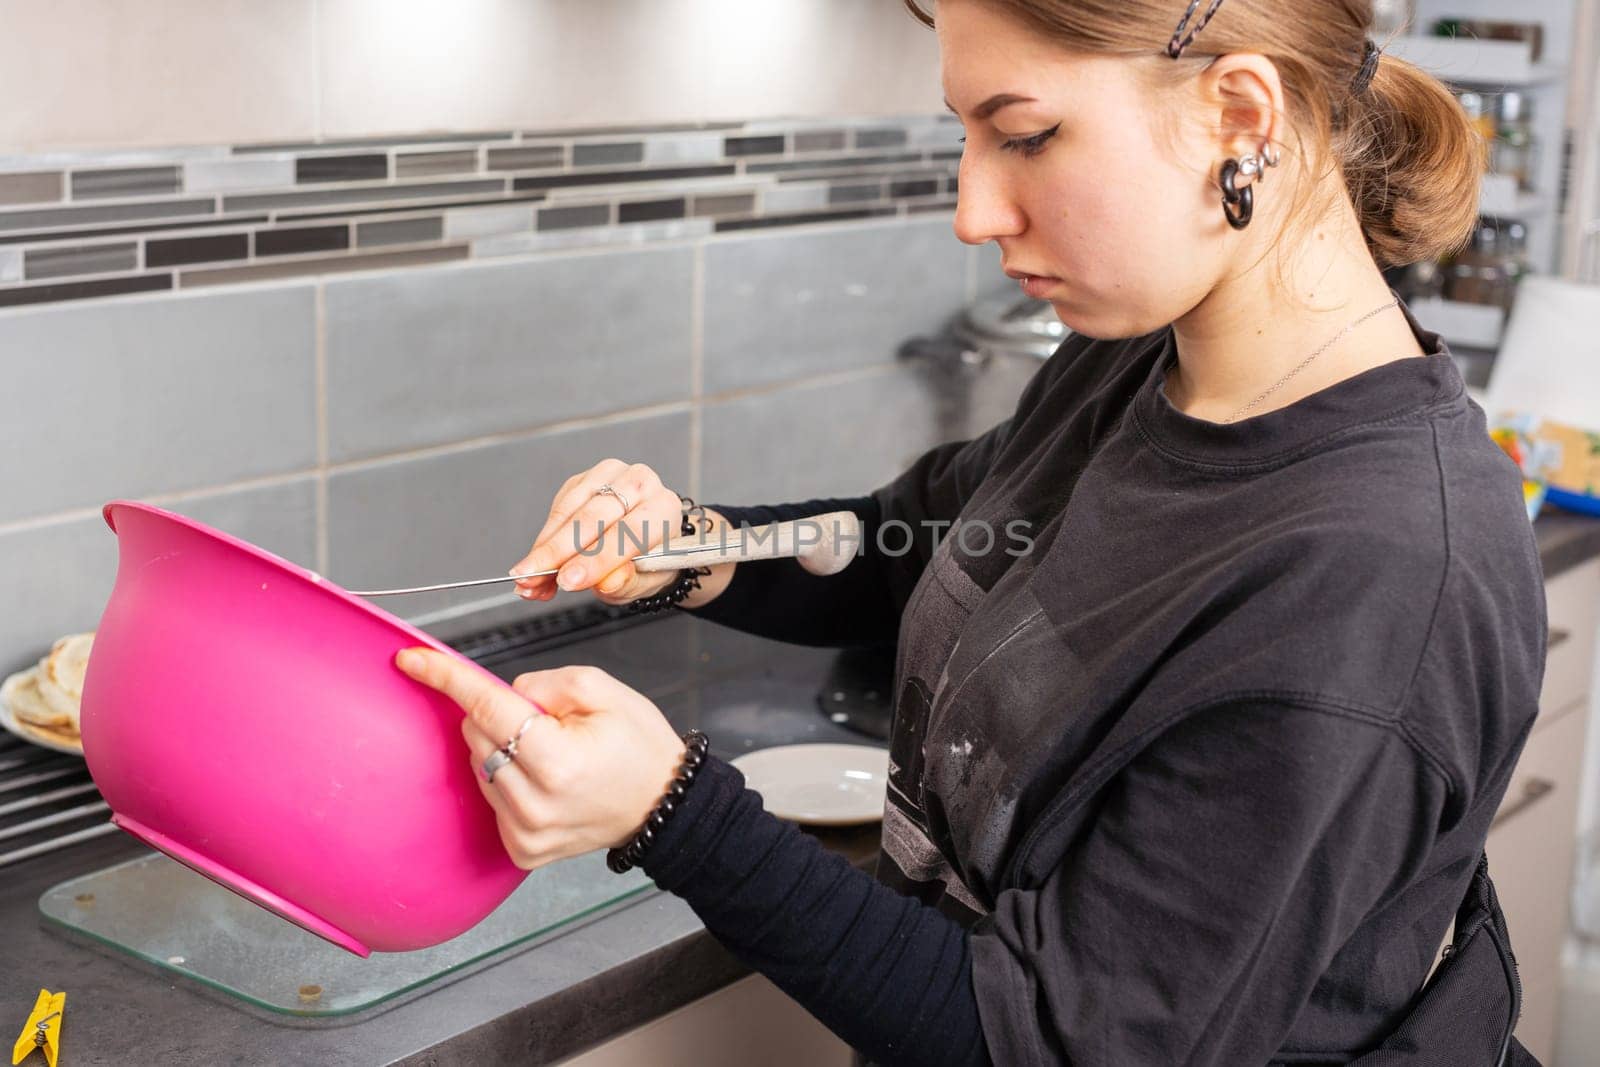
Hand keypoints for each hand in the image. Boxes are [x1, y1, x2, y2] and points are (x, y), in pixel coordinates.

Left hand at [395, 648, 685, 868]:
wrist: (664, 804)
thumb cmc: (640, 746)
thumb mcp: (603, 690)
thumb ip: (544, 682)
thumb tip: (503, 694)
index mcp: (557, 761)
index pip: (486, 709)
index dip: (447, 678)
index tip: (412, 660)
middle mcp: (534, 803)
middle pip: (477, 734)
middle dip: (500, 714)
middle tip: (548, 721)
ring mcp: (525, 831)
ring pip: (479, 764)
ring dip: (503, 746)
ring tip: (552, 752)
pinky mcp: (521, 848)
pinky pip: (490, 795)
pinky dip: (507, 777)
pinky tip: (545, 779)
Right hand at [510, 459, 685, 603]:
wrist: (649, 543)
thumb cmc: (650, 562)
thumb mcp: (645, 582)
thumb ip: (627, 582)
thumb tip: (605, 582)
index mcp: (664, 507)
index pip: (627, 532)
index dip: (595, 558)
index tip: (568, 581)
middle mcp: (639, 483)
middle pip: (592, 517)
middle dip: (558, 553)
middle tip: (533, 579)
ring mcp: (610, 476)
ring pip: (569, 511)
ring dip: (543, 548)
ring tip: (528, 580)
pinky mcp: (583, 480)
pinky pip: (557, 509)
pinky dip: (542, 540)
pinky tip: (535, 565)